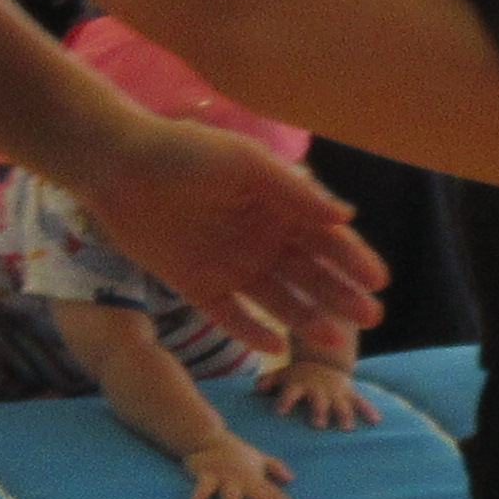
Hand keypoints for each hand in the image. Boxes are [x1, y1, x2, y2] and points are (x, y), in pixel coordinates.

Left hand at [83, 117, 382, 358]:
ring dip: (307, 318)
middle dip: (342, 295)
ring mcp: (232, 265)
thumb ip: (295, 192)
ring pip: (279, 299)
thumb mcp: (246, 163)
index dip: (354, 259)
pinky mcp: (198, 286)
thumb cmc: (187, 153)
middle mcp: (263, 240)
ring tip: (334, 340)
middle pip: (311, 274)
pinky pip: (230, 316)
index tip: (378, 281)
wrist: (120, 168)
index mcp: (280, 208)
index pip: (327, 238)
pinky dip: (251, 331)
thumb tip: (345, 217)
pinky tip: (274, 345)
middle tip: (371, 317)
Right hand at [182, 433, 301, 498]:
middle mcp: (244, 480)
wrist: (208, 437)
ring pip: (231, 496)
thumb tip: (291, 479)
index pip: (275, 495)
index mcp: (257, 478)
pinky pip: (202, 488)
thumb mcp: (259, 458)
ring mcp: (225, 478)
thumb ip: (275, 468)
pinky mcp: (206, 475)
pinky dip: (198, 497)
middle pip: (261, 497)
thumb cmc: (236, 453)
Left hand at [265, 354, 378, 431]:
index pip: (290, 392)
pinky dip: (369, 410)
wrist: (325, 361)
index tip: (280, 411)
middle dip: (319, 411)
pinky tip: (376, 421)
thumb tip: (256, 388)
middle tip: (318, 425)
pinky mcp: (350, 393)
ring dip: (344, 414)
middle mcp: (319, 388)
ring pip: (341, 403)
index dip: (285, 400)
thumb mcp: (282, 374)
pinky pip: (361, 401)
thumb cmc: (298, 376)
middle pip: (318, 400)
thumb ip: (267, 382)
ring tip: (347, 428)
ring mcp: (336, 391)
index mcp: (300, 384)